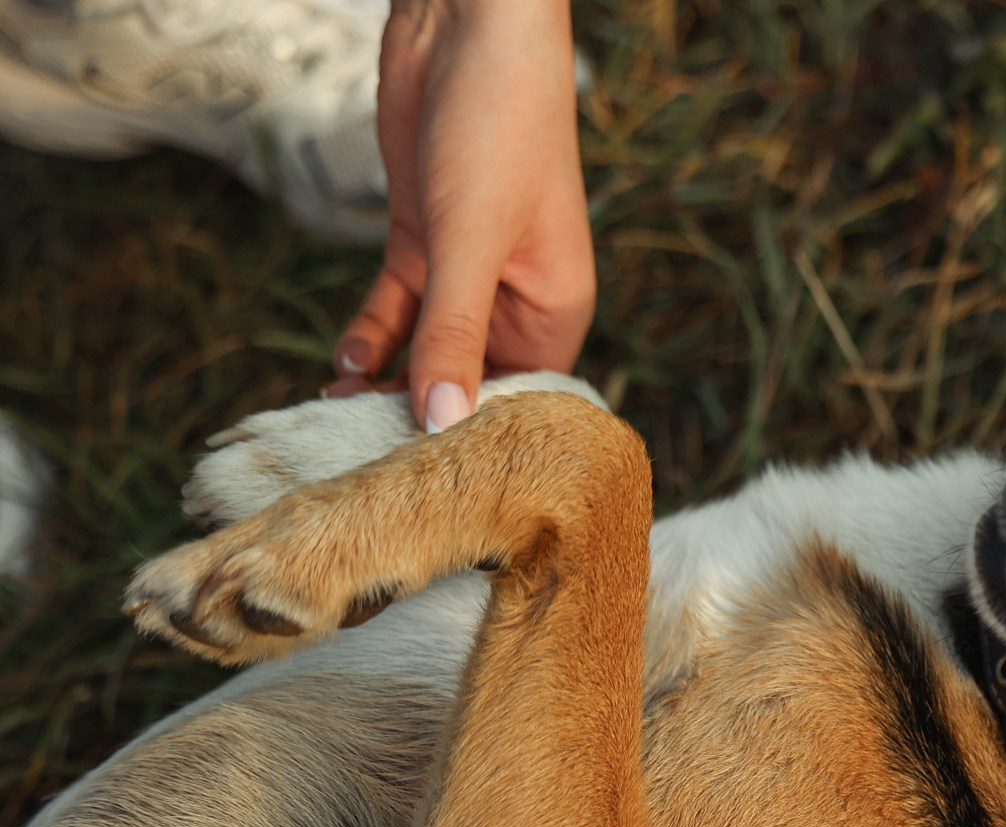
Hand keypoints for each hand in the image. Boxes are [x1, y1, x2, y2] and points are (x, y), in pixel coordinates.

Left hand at [328, 0, 593, 430]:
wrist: (467, 26)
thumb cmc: (500, 124)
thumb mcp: (469, 240)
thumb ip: (451, 334)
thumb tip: (438, 424)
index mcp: (556, 308)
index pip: (524, 401)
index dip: (480, 443)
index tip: (432, 488)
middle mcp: (516, 299)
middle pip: (468, 383)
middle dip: (420, 419)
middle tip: (362, 464)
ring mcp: (466, 272)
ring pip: (423, 352)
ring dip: (383, 385)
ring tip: (335, 423)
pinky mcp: (424, 242)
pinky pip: (396, 311)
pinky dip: (370, 339)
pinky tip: (340, 366)